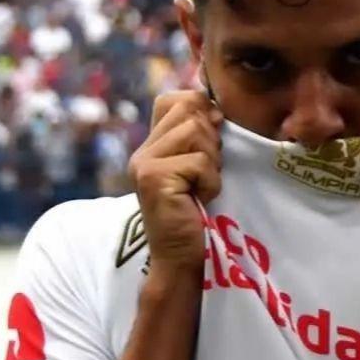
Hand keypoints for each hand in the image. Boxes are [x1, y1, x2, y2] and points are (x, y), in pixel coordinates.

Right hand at [128, 91, 222, 267]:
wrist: (181, 259)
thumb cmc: (197, 215)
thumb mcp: (199, 168)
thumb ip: (200, 138)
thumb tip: (216, 109)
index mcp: (151, 145)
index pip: (174, 99)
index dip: (200, 110)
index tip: (209, 143)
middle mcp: (142, 151)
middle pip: (189, 109)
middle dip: (210, 139)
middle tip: (204, 172)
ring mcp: (144, 164)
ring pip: (196, 132)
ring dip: (211, 163)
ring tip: (200, 187)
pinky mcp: (154, 178)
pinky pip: (200, 162)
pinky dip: (210, 182)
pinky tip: (199, 199)